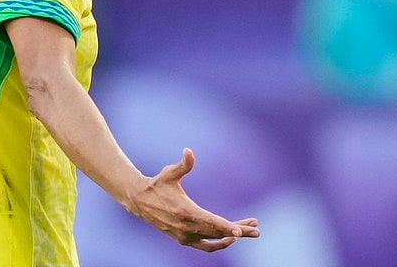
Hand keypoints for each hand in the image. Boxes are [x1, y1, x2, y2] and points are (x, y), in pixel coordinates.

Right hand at [127, 148, 259, 251]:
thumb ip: (183, 165)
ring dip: (231, 236)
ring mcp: (185, 236)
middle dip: (239, 231)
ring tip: (249, 229)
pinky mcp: (183, 240)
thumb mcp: (169, 173)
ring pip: (214, 240)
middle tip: (257, 230)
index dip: (227, 227)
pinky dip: (218, 243)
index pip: (211, 222)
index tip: (241, 232)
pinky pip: (206, 246)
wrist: (139, 201)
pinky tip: (230, 237)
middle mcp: (186, 228)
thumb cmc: (157, 184)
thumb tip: (189, 152)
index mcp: (185, 212)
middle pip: (217, 232)